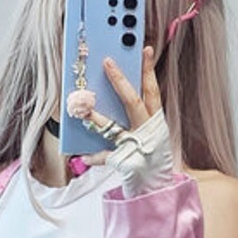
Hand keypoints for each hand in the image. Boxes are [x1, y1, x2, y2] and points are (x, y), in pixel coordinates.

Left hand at [66, 44, 165, 164]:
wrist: (156, 188)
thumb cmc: (149, 156)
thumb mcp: (148, 132)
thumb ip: (136, 114)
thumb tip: (116, 90)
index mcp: (155, 121)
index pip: (152, 90)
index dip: (149, 70)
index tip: (145, 49)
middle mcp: (148, 131)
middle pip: (133, 101)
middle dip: (120, 81)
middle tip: (107, 62)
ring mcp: (137, 147)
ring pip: (114, 127)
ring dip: (97, 118)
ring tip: (82, 109)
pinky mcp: (127, 164)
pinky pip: (106, 157)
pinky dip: (94, 157)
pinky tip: (83, 155)